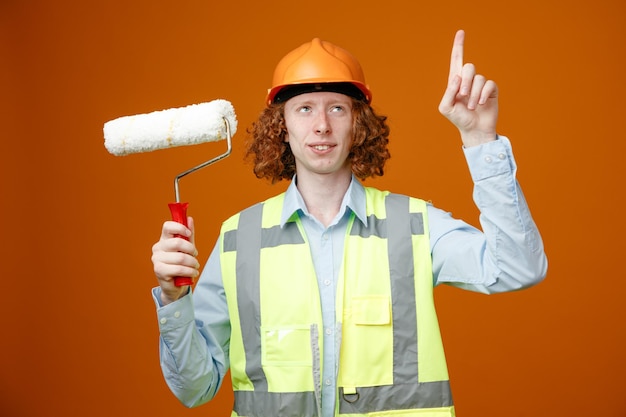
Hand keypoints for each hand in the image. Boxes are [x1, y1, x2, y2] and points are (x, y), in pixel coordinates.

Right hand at [151, 217, 199, 304]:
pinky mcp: (159, 271)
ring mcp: (157, 259)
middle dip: (191, 250)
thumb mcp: (187, 248)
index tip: (188, 234)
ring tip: (195, 266)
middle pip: (177, 242)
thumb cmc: (181, 264)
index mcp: (164, 239)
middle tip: (195, 255)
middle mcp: (158, 248)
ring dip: (193, 263)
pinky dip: (190, 271)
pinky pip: (179, 269)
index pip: (167, 226)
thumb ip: (188, 234)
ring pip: (181, 257)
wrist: (175, 285)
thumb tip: (189, 219)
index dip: (180, 228)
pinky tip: (193, 273)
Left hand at [438, 30, 498, 146]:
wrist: (474, 130)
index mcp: (456, 82)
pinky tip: (481, 104)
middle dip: (465, 82)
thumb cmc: (459, 119)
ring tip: (472, 107)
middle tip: (462, 97)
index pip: (457, 60)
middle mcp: (469, 80)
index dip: (458, 46)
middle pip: (469, 67)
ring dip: (473, 95)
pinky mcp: (491, 90)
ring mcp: (481, 85)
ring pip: (479, 78)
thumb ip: (448, 92)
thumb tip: (457, 77)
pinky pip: (489, 84)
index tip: (461, 32)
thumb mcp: (446, 108)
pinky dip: (483, 94)